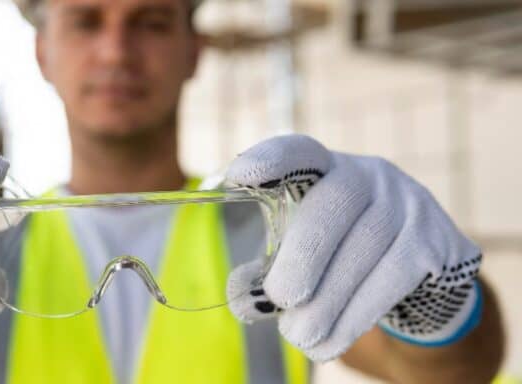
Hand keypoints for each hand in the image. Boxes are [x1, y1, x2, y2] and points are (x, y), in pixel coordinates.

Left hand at [225, 135, 481, 360]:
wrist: (421, 271)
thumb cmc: (342, 253)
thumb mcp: (307, 246)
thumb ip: (273, 265)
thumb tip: (242, 299)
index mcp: (326, 168)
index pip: (299, 152)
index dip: (271, 160)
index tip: (238, 176)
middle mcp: (368, 176)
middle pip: (334, 202)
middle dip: (303, 254)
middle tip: (279, 298)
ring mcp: (407, 204)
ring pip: (365, 247)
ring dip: (327, 300)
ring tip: (298, 335)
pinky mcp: (434, 242)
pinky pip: (391, 278)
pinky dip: (354, 317)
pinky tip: (328, 344)